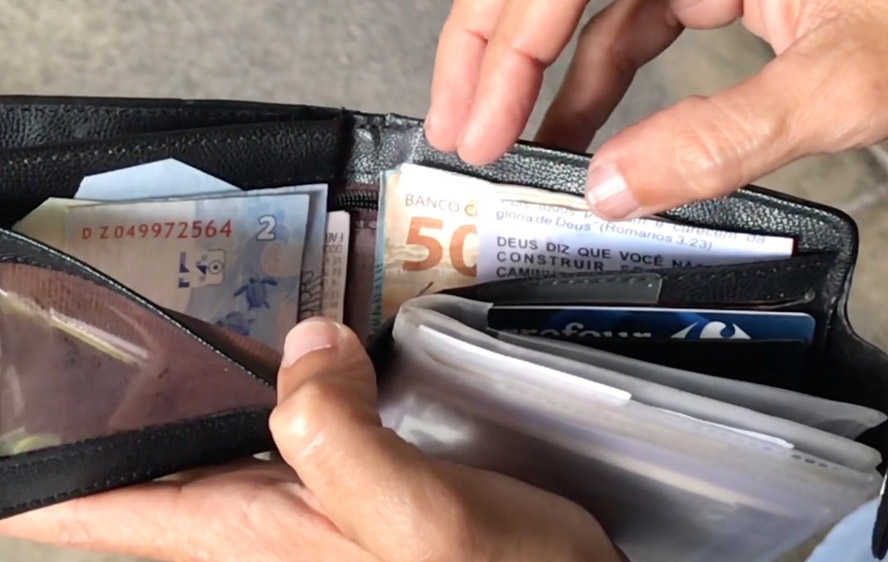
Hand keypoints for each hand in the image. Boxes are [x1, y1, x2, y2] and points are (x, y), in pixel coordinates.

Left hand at [0, 318, 621, 561]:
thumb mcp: (415, 516)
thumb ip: (338, 430)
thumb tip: (299, 344)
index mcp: (240, 530)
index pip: (90, 511)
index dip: (19, 482)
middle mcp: (250, 514)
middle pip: (131, 460)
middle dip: (90, 398)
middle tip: (66, 319)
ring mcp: (291, 492)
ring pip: (196, 429)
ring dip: (169, 375)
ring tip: (144, 305)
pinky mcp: (335, 470)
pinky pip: (266, 410)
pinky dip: (250, 369)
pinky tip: (263, 330)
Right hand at [426, 0, 887, 219]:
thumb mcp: (847, 79)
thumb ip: (723, 137)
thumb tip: (614, 188)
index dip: (501, 49)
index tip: (473, 126)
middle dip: (496, 51)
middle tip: (458, 125)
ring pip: (588, 1)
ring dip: (543, 73)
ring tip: (508, 142)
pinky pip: (636, 21)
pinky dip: (602, 79)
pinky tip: (585, 132)